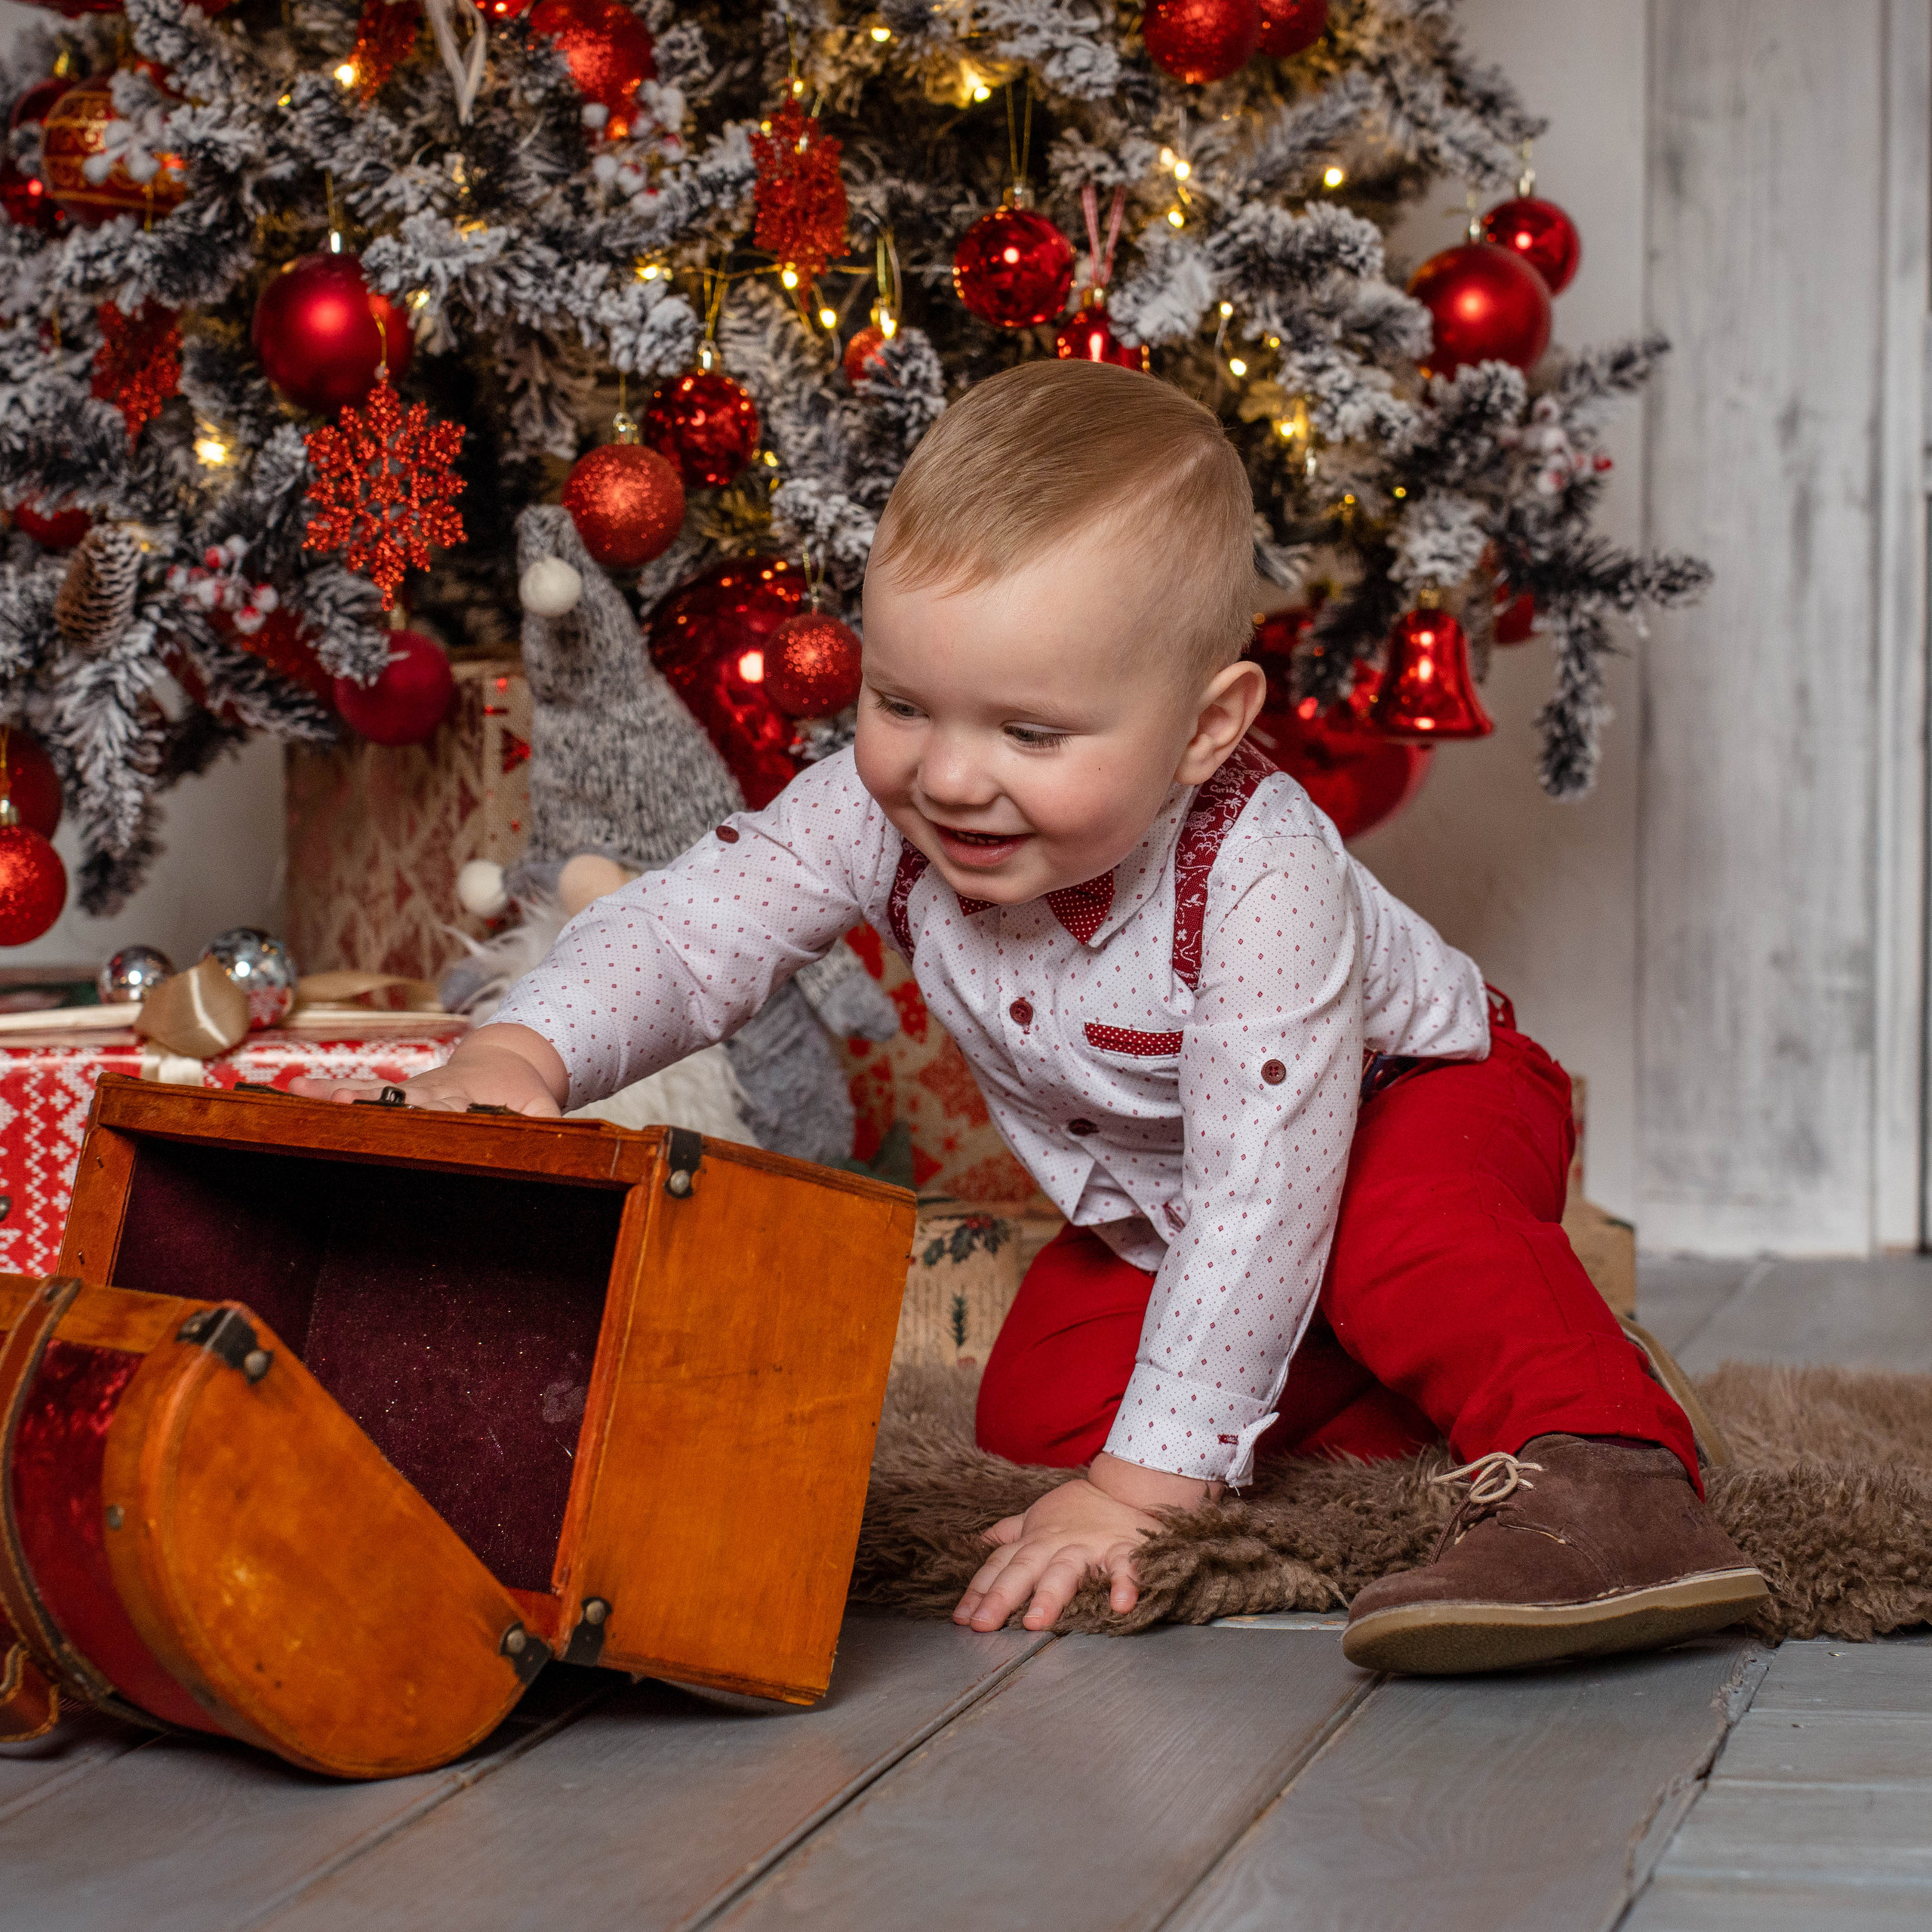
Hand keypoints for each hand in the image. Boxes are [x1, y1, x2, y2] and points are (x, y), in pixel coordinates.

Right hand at [289, 1023, 567, 1114]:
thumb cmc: (524, 1094)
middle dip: (375, 1104)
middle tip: (345, 1104)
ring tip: (310, 1097)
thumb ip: (545, 1128)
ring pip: (375, 1094)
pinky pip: (359, 1091)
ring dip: (343, 1097)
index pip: (447, 1109)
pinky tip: (293, 1090)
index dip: (431, 1114)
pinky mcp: (393, 1093)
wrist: (509, 1059)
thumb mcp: (543, 1111)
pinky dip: (326, 1092)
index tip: (414, 1116)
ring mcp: (410, 1091)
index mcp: (468, 1099)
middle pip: (402, 1100)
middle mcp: (433, 1093)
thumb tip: (556, 1148)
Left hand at [952, 1454, 1213, 1632]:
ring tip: (1037, 1622)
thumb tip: (980, 1542)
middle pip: (1023, 1569)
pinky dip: (1125, 1583)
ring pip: (1066, 1569)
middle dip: (1002, 1595)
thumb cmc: (1078, 1509)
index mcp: (1034, 1540)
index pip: (1000, 1564)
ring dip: (1050, 1594)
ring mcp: (1089, 1546)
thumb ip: (1009, 1532)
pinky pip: (1125, 1566)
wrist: (1127, 1485)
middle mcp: (1056, 1544)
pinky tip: (1120, 1605)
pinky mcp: (1124, 1548)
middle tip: (983, 1624)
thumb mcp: (1038, 1517)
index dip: (979, 1590)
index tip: (961, 1618)